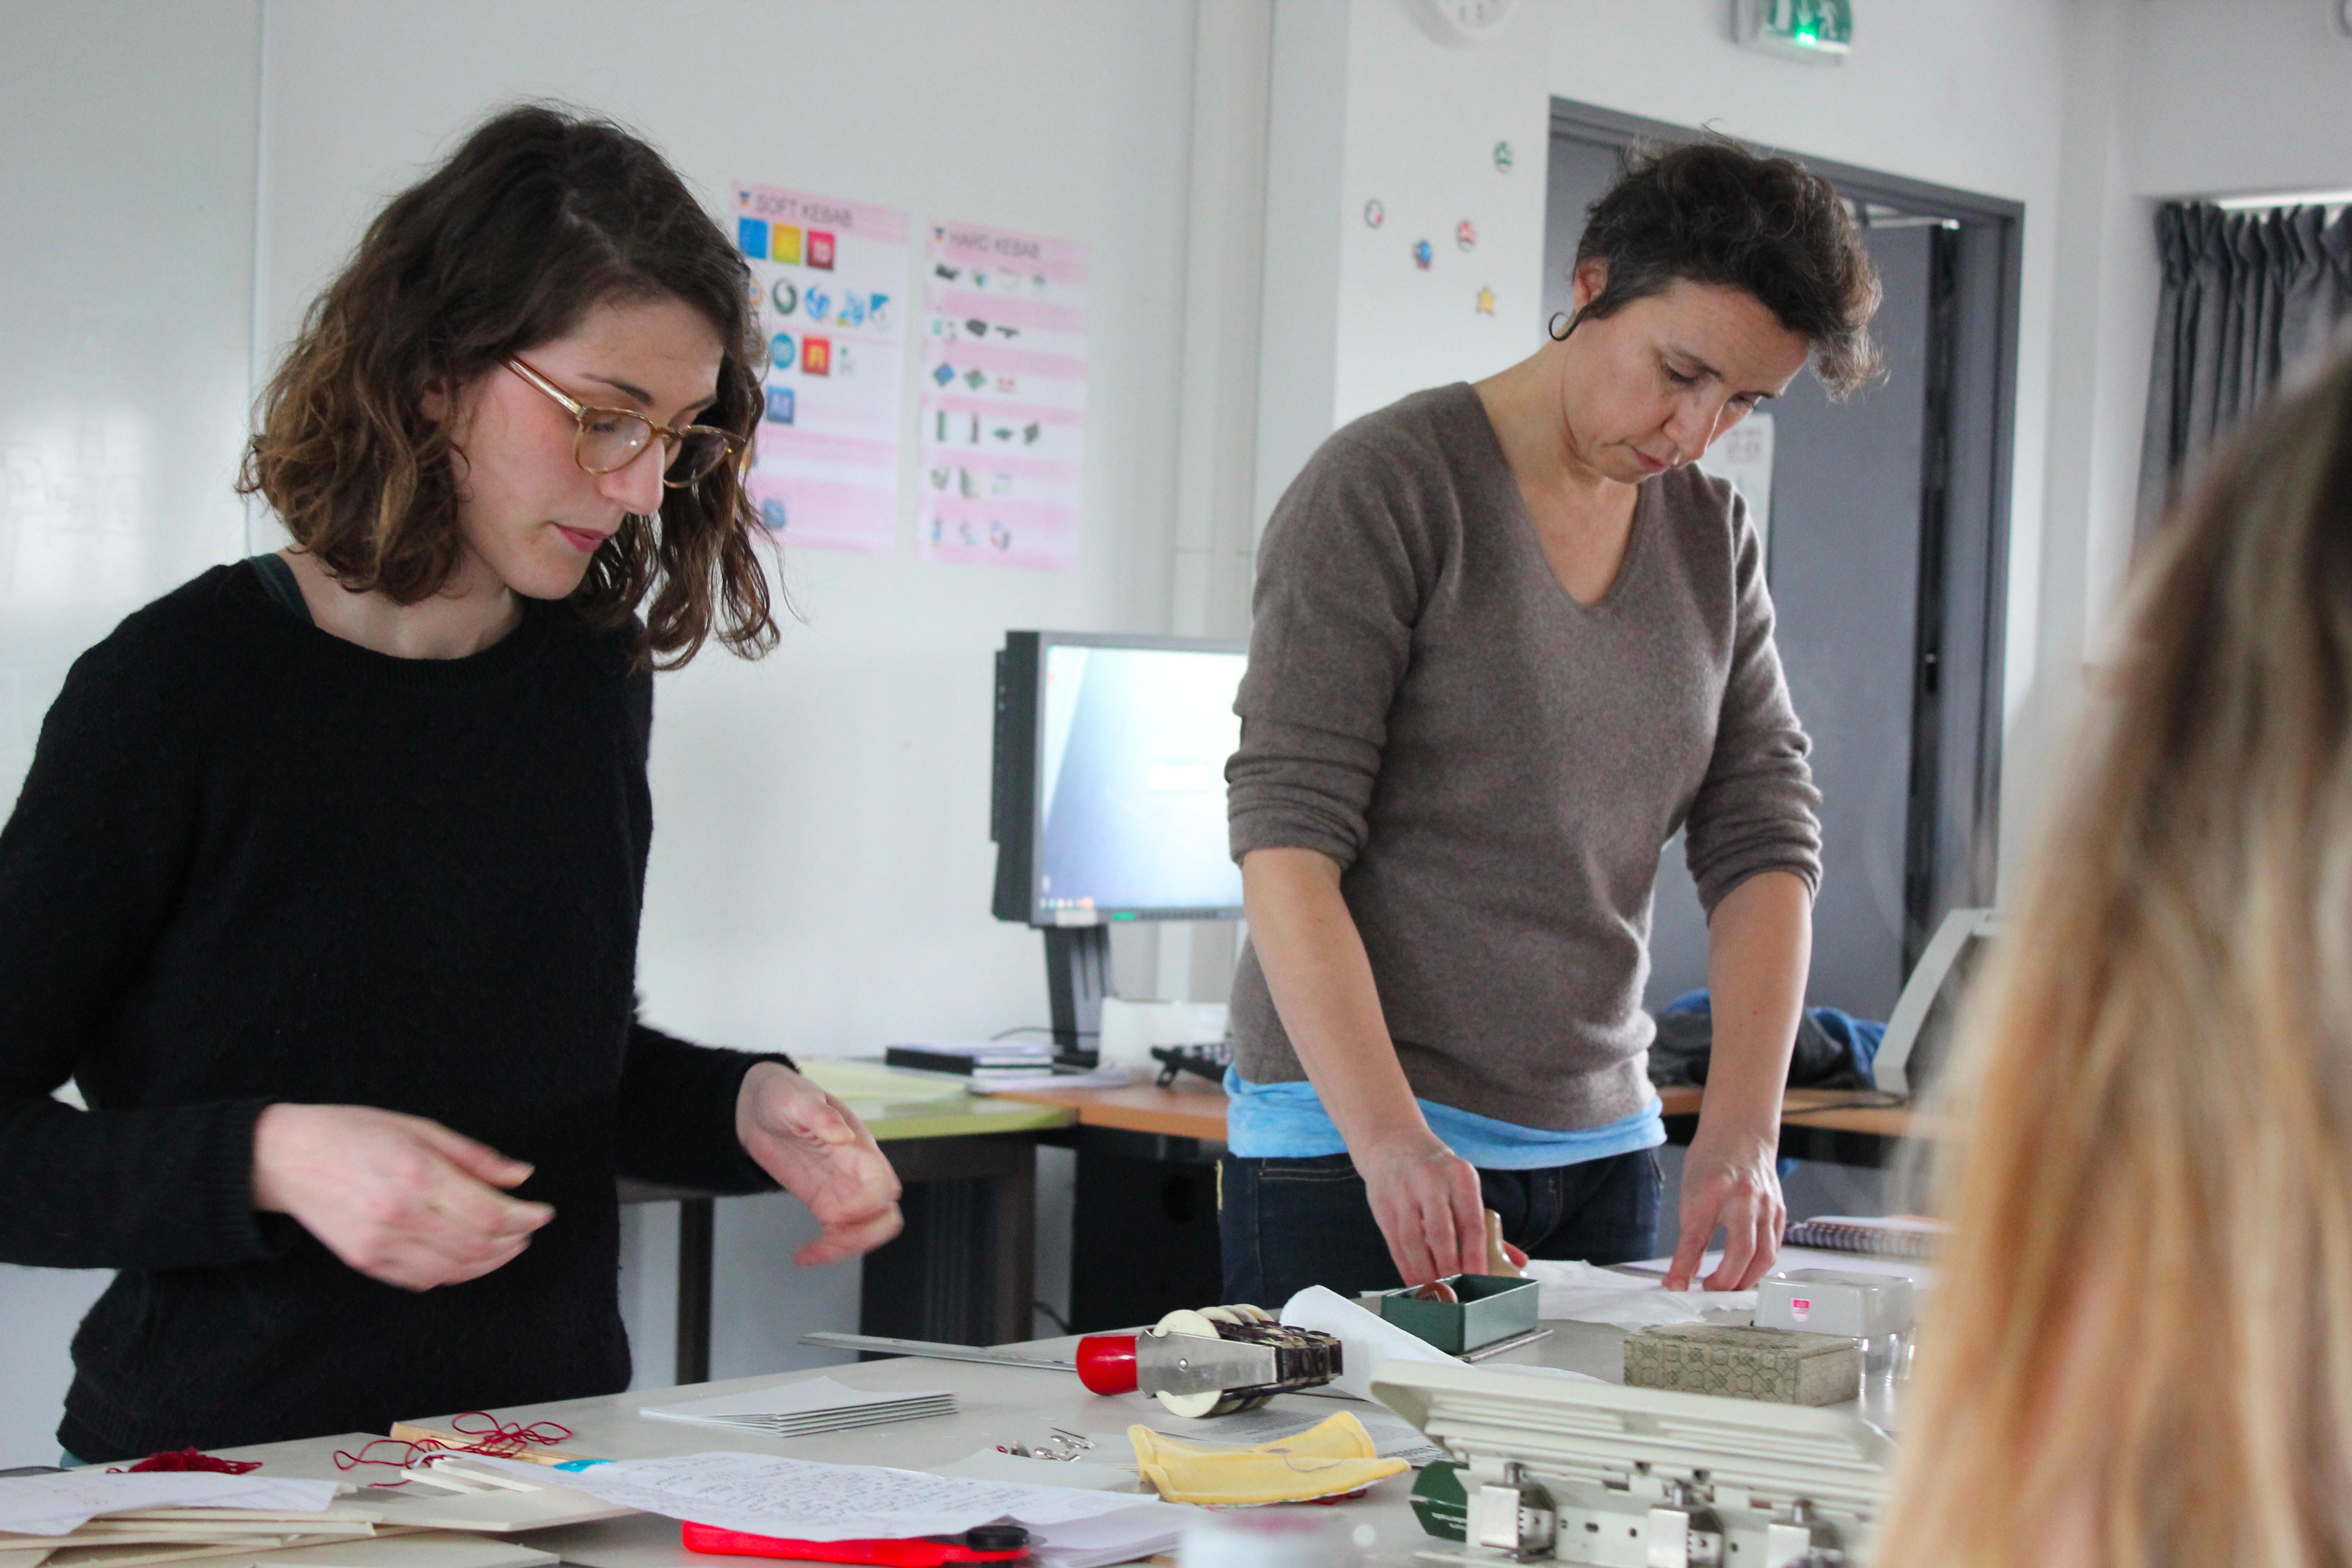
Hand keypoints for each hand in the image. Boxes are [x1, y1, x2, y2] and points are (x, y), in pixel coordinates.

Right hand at [251, 1104, 553, 1290]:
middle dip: (513, 1240)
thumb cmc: (353, 1132)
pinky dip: (455, 1273)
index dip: (524, 1217)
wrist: (285, 1158)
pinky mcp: (366, 1262)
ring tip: (509, 1245)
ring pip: (454, 1269)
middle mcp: (399, 1216)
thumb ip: (473, 1157)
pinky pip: (423, 1279)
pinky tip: (469, 1258)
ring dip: (490, 1261)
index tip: (543, 1212)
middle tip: (529, 1228)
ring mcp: (380, 1245)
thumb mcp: (419, 1128)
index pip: (488, 1213)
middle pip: (477, 1244)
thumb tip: (521, 1176)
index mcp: (416, 1176)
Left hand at [736, 1063, 902, 1266]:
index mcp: (858, 1145)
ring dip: (847, 1248)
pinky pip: (839, 1235)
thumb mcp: (797, 1098)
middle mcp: (858, 1172)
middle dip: (863, 1235)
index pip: (883, 1183)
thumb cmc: (784, 1096)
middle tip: (828, 1235)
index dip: (866, 1205)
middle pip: (885, 1215)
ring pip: (868, 1231)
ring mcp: (843, 1191)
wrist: (760, 1108)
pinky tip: (803, 1255)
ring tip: (811, 1251)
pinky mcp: (824, 1203)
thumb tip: (843, 1135)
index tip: (834, 1215)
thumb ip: (820, 1116)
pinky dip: (827, 1252)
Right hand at [1353, 1131, 1487, 1286]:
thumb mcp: (1463, 1185)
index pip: (1471, 1222)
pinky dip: (1405, 1266)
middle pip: (1440, 1232)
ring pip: (1413, 1240)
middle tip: (1455, 1290)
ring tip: (1434, 1289)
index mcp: (1460, 1176)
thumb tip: (1517, 1261)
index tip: (1478, 1278)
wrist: (1393, 1142)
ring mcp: (1403, 1191)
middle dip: (1448, 1266)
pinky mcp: (1382, 1202)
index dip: (1475, 1255)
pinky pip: (1394, 1241)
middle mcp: (1431, 1180)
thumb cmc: (1436, 1171)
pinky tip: (1414, 1280)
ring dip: (1424, 1270)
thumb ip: (1486, 1225)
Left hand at [1661, 1123, 1783, 1290]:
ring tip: (1728, 1287)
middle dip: (1726, 1280)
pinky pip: (1774, 1247)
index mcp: (1713, 1190)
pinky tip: (1746, 1271)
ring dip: (1747, 1279)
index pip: (1695, 1237)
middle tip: (1709, 1290)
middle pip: (1742, 1251)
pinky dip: (1760, 1265)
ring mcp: (1766, 1204)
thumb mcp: (1689, 1193)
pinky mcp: (1779, 1211)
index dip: (1684, 1266)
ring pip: (1765, 1255)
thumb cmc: (1710, 1161)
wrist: (1740, 1133)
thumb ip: (1691, 1235)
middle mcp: (1744, 1198)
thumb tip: (1687, 1273)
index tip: (1674, 1286)